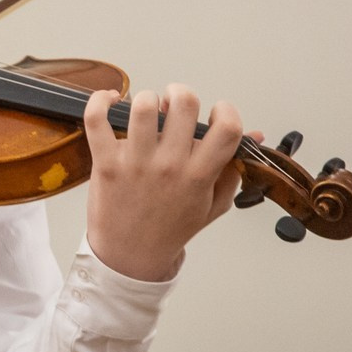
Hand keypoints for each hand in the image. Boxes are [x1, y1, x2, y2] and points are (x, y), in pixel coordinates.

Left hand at [82, 84, 252, 282]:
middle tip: (175, 104)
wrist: (130, 256)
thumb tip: (255, 136)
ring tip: (146, 109)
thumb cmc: (171, 229)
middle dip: (182, 94)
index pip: (226, 128)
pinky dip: (100, 102)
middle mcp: (169, 166)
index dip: (226, 111)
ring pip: (143, 106)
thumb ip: (233, 169)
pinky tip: (109, 100)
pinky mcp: (105, 163)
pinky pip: (97, 120)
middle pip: (185, 104)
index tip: (215, 114)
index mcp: (199, 175)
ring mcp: (135, 164)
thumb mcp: (213, 205)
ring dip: (147, 99)